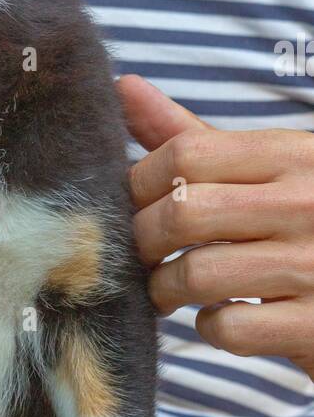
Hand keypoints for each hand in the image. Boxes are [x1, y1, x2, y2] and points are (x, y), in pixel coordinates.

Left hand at [119, 73, 313, 380]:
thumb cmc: (304, 220)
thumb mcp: (266, 169)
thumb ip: (192, 137)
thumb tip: (122, 87)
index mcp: (294, 154)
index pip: (185, 155)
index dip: (138, 184)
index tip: (133, 206)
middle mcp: (308, 203)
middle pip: (181, 214)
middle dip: (141, 241)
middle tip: (142, 255)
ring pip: (195, 275)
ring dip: (164, 289)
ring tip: (168, 289)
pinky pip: (229, 329)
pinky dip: (211, 328)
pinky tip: (223, 316)